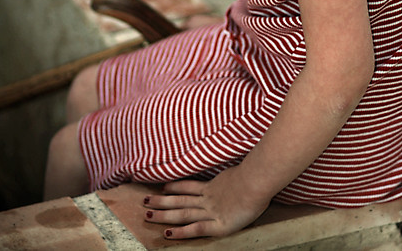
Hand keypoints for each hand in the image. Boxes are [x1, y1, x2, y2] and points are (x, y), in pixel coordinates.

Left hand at [143, 166, 270, 239]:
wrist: (257, 181)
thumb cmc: (255, 174)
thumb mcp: (242, 169)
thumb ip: (236, 172)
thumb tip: (241, 167)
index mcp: (214, 185)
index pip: (189, 186)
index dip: (175, 187)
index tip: (163, 187)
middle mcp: (208, 198)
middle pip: (180, 200)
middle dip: (161, 202)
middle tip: (143, 201)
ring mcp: (211, 211)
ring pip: (182, 213)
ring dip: (164, 215)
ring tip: (148, 216)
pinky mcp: (218, 225)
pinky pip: (195, 228)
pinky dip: (181, 232)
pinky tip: (168, 234)